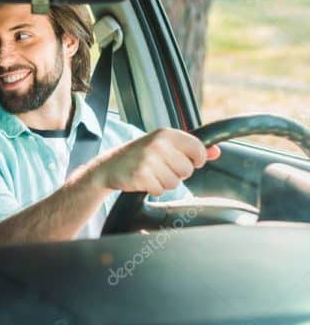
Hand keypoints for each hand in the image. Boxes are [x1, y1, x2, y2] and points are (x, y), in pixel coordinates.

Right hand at [90, 129, 218, 196]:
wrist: (109, 166)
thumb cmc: (139, 155)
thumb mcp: (163, 145)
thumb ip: (190, 148)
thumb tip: (216, 152)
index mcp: (166, 134)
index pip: (198, 149)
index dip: (195, 160)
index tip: (184, 161)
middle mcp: (158, 144)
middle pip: (188, 170)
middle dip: (176, 173)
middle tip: (161, 167)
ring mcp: (148, 160)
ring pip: (175, 182)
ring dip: (164, 182)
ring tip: (151, 173)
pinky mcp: (141, 176)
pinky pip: (160, 190)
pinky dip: (153, 189)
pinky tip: (143, 180)